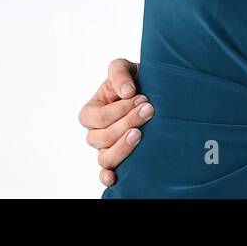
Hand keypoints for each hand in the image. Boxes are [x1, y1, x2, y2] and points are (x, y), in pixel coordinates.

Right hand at [78, 58, 152, 186]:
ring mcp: (106, 147)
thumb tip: (127, 93)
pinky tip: (114, 178)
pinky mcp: (119, 157)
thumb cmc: (135, 80)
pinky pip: (106, 172)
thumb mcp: (124, 67)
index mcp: (92, 111)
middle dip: (126, 123)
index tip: (142, 98)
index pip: (97, 117)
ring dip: (122, 147)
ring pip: (105, 157)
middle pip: (101, 138)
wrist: (154, 92)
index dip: (119, 110)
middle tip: (149, 110)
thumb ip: (119, 74)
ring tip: (140, 134)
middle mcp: (96, 132)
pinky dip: (106, 176)